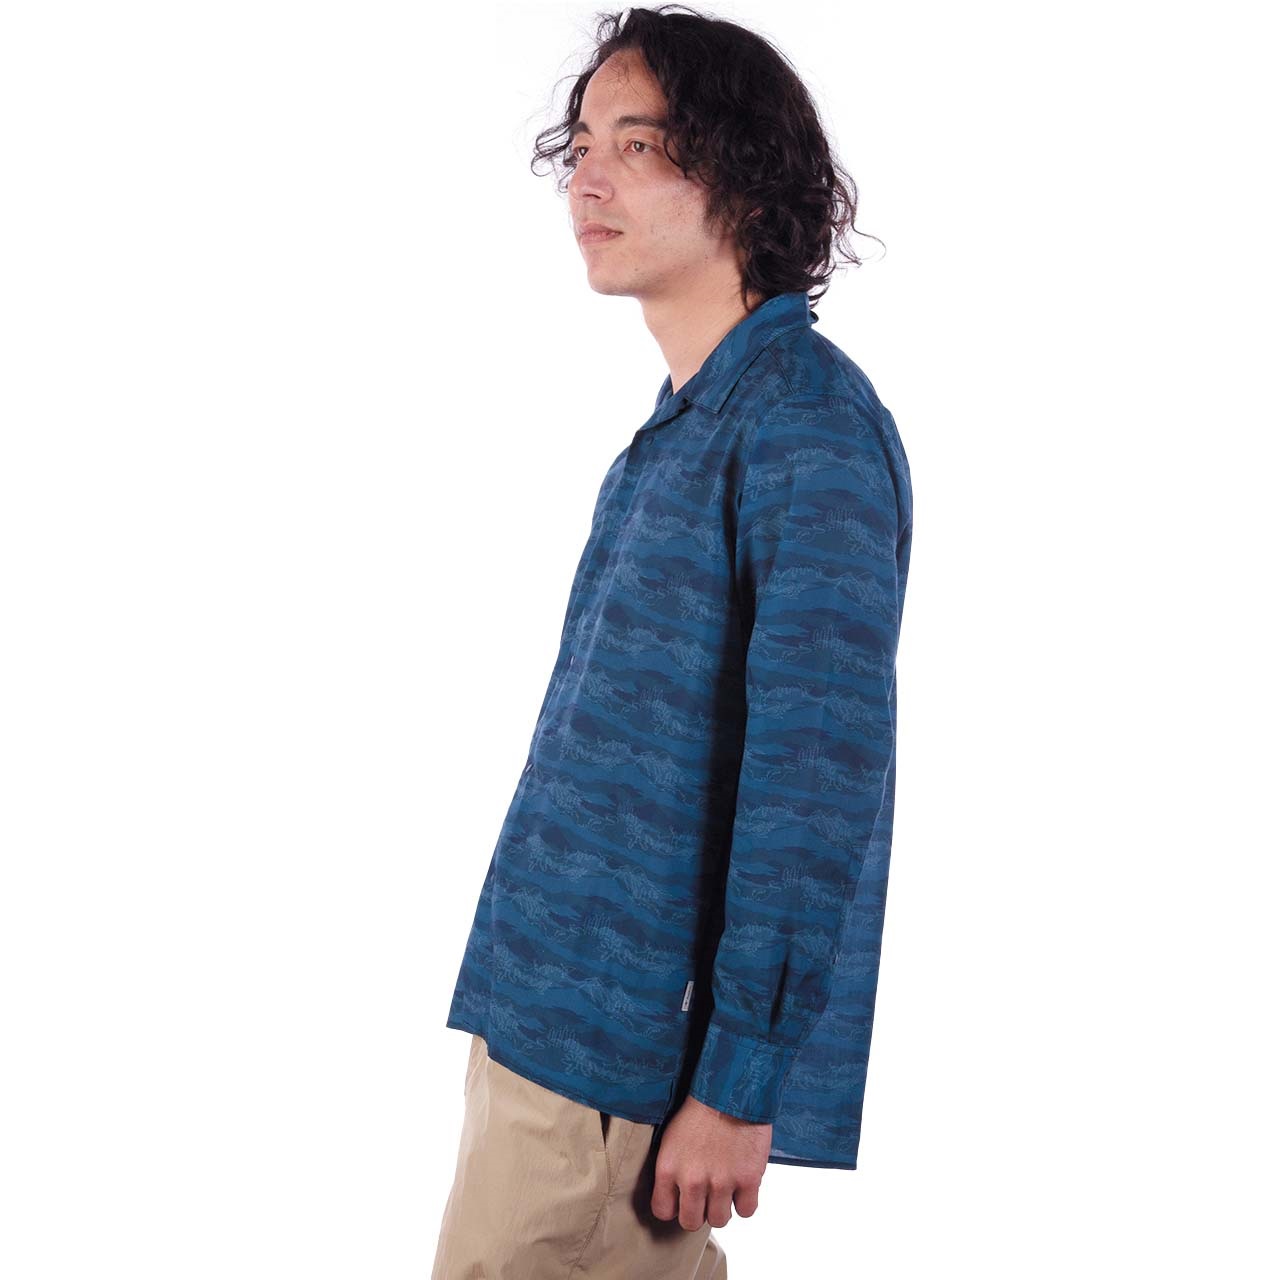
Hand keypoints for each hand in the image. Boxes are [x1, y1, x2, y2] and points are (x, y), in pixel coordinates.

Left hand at [650, 1094, 771, 1228]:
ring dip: (723, 1207)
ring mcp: (721, 1182)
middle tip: (706, 1196)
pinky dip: (746, 1201)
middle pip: (691, 1222)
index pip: (663, 1211)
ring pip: (719, 1220)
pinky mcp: (748, 1180)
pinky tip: (743, 1184)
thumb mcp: (671, 1136)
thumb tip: (675, 1192)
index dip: (674, 1207)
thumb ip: (672, 1169)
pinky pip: (747, 1211)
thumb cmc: (700, 1108)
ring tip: (725, 1188)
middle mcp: (692, 1180)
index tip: (682, 1200)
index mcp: (668, 1168)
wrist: (731, 1089)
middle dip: (698, 1211)